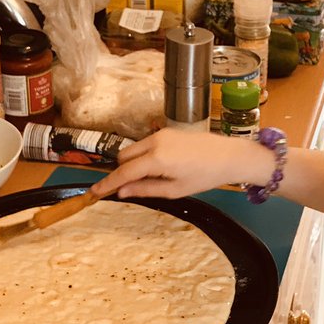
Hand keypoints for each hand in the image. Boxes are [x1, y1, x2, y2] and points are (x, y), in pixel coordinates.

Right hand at [91, 128, 273, 200]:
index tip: (94, 192)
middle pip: (123, 157)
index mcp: (157, 159)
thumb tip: (121, 192)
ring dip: (133, 163)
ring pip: (133, 149)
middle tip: (130, 188)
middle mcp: (155, 142)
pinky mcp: (167, 130)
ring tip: (153, 178)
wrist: (229, 156)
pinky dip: (144, 156)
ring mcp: (160, 133)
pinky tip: (161, 167)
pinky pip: (145, 144)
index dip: (107, 183)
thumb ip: (145, 190)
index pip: (123, 172)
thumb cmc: (205, 177)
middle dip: (122, 172)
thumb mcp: (174, 190)